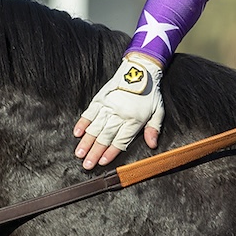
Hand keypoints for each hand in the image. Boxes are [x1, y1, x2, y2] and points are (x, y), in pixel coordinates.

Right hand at [73, 53, 164, 168]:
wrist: (141, 70)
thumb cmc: (150, 93)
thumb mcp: (158, 111)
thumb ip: (154, 129)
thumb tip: (152, 145)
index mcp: (134, 120)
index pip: (120, 141)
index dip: (110, 153)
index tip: (101, 162)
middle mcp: (119, 114)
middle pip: (105, 137)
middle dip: (94, 153)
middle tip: (86, 165)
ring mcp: (109, 106)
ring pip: (95, 128)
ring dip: (86, 142)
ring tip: (79, 154)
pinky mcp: (101, 98)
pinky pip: (90, 113)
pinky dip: (82, 123)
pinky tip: (77, 133)